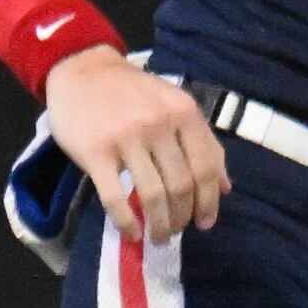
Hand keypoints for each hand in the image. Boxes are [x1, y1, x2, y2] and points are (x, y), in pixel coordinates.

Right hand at [44, 45, 229, 240]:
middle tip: (176, 230)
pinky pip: (115, 198)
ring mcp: (126, 138)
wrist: (82, 70)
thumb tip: (225, 187)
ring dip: (159, 225)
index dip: (209, 202)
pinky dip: (126, 222)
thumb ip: (203, 142)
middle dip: (182, 217)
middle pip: (181, 186)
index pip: (206, 167)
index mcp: (184, 112)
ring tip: (158, 237)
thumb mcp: (175, 105)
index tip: (205, 223)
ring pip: (152, 196)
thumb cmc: (132, 92)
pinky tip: (132, 234)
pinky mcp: (96, 152)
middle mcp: (159, 124)